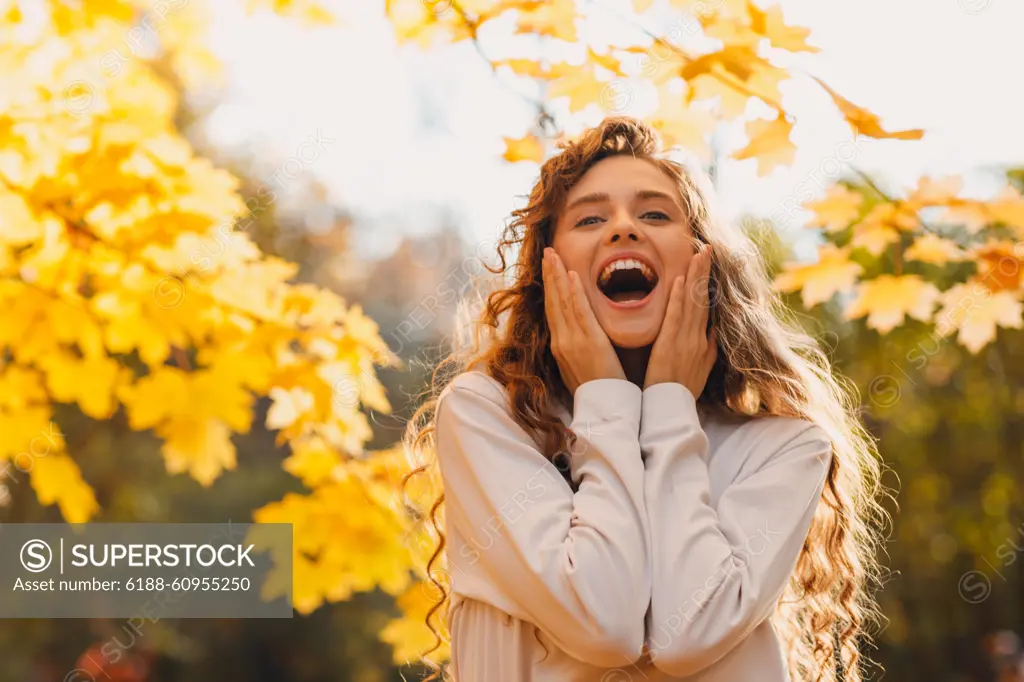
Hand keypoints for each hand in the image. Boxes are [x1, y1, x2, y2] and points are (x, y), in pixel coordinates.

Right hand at [542, 247, 625, 394]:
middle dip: (549, 275)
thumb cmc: (596, 392)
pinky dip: (573, 293)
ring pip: (562, 303)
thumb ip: (577, 349)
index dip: (549, 288)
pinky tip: (571, 275)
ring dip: (557, 276)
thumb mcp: (580, 368)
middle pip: (552, 302)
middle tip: (546, 252)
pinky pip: (579, 313)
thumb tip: (576, 338)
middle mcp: (561, 341)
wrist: (604, 411)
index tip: (548, 268)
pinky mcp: (588, 343)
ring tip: (553, 255)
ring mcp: (572, 342)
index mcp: (560, 347)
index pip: (553, 311)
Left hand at [644, 243, 717, 395]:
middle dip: (706, 272)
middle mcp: (698, 338)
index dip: (707, 284)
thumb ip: (707, 349)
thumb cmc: (681, 392)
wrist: (671, 413)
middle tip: (708, 247)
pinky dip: (680, 298)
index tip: (707, 264)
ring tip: (700, 253)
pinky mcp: (671, 346)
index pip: (706, 308)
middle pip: (704, 299)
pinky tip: (682, 280)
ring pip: (694, 303)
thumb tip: (713, 331)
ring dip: (697, 277)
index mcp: (702, 343)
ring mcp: (687, 341)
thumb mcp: (700, 370)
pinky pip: (676, 317)